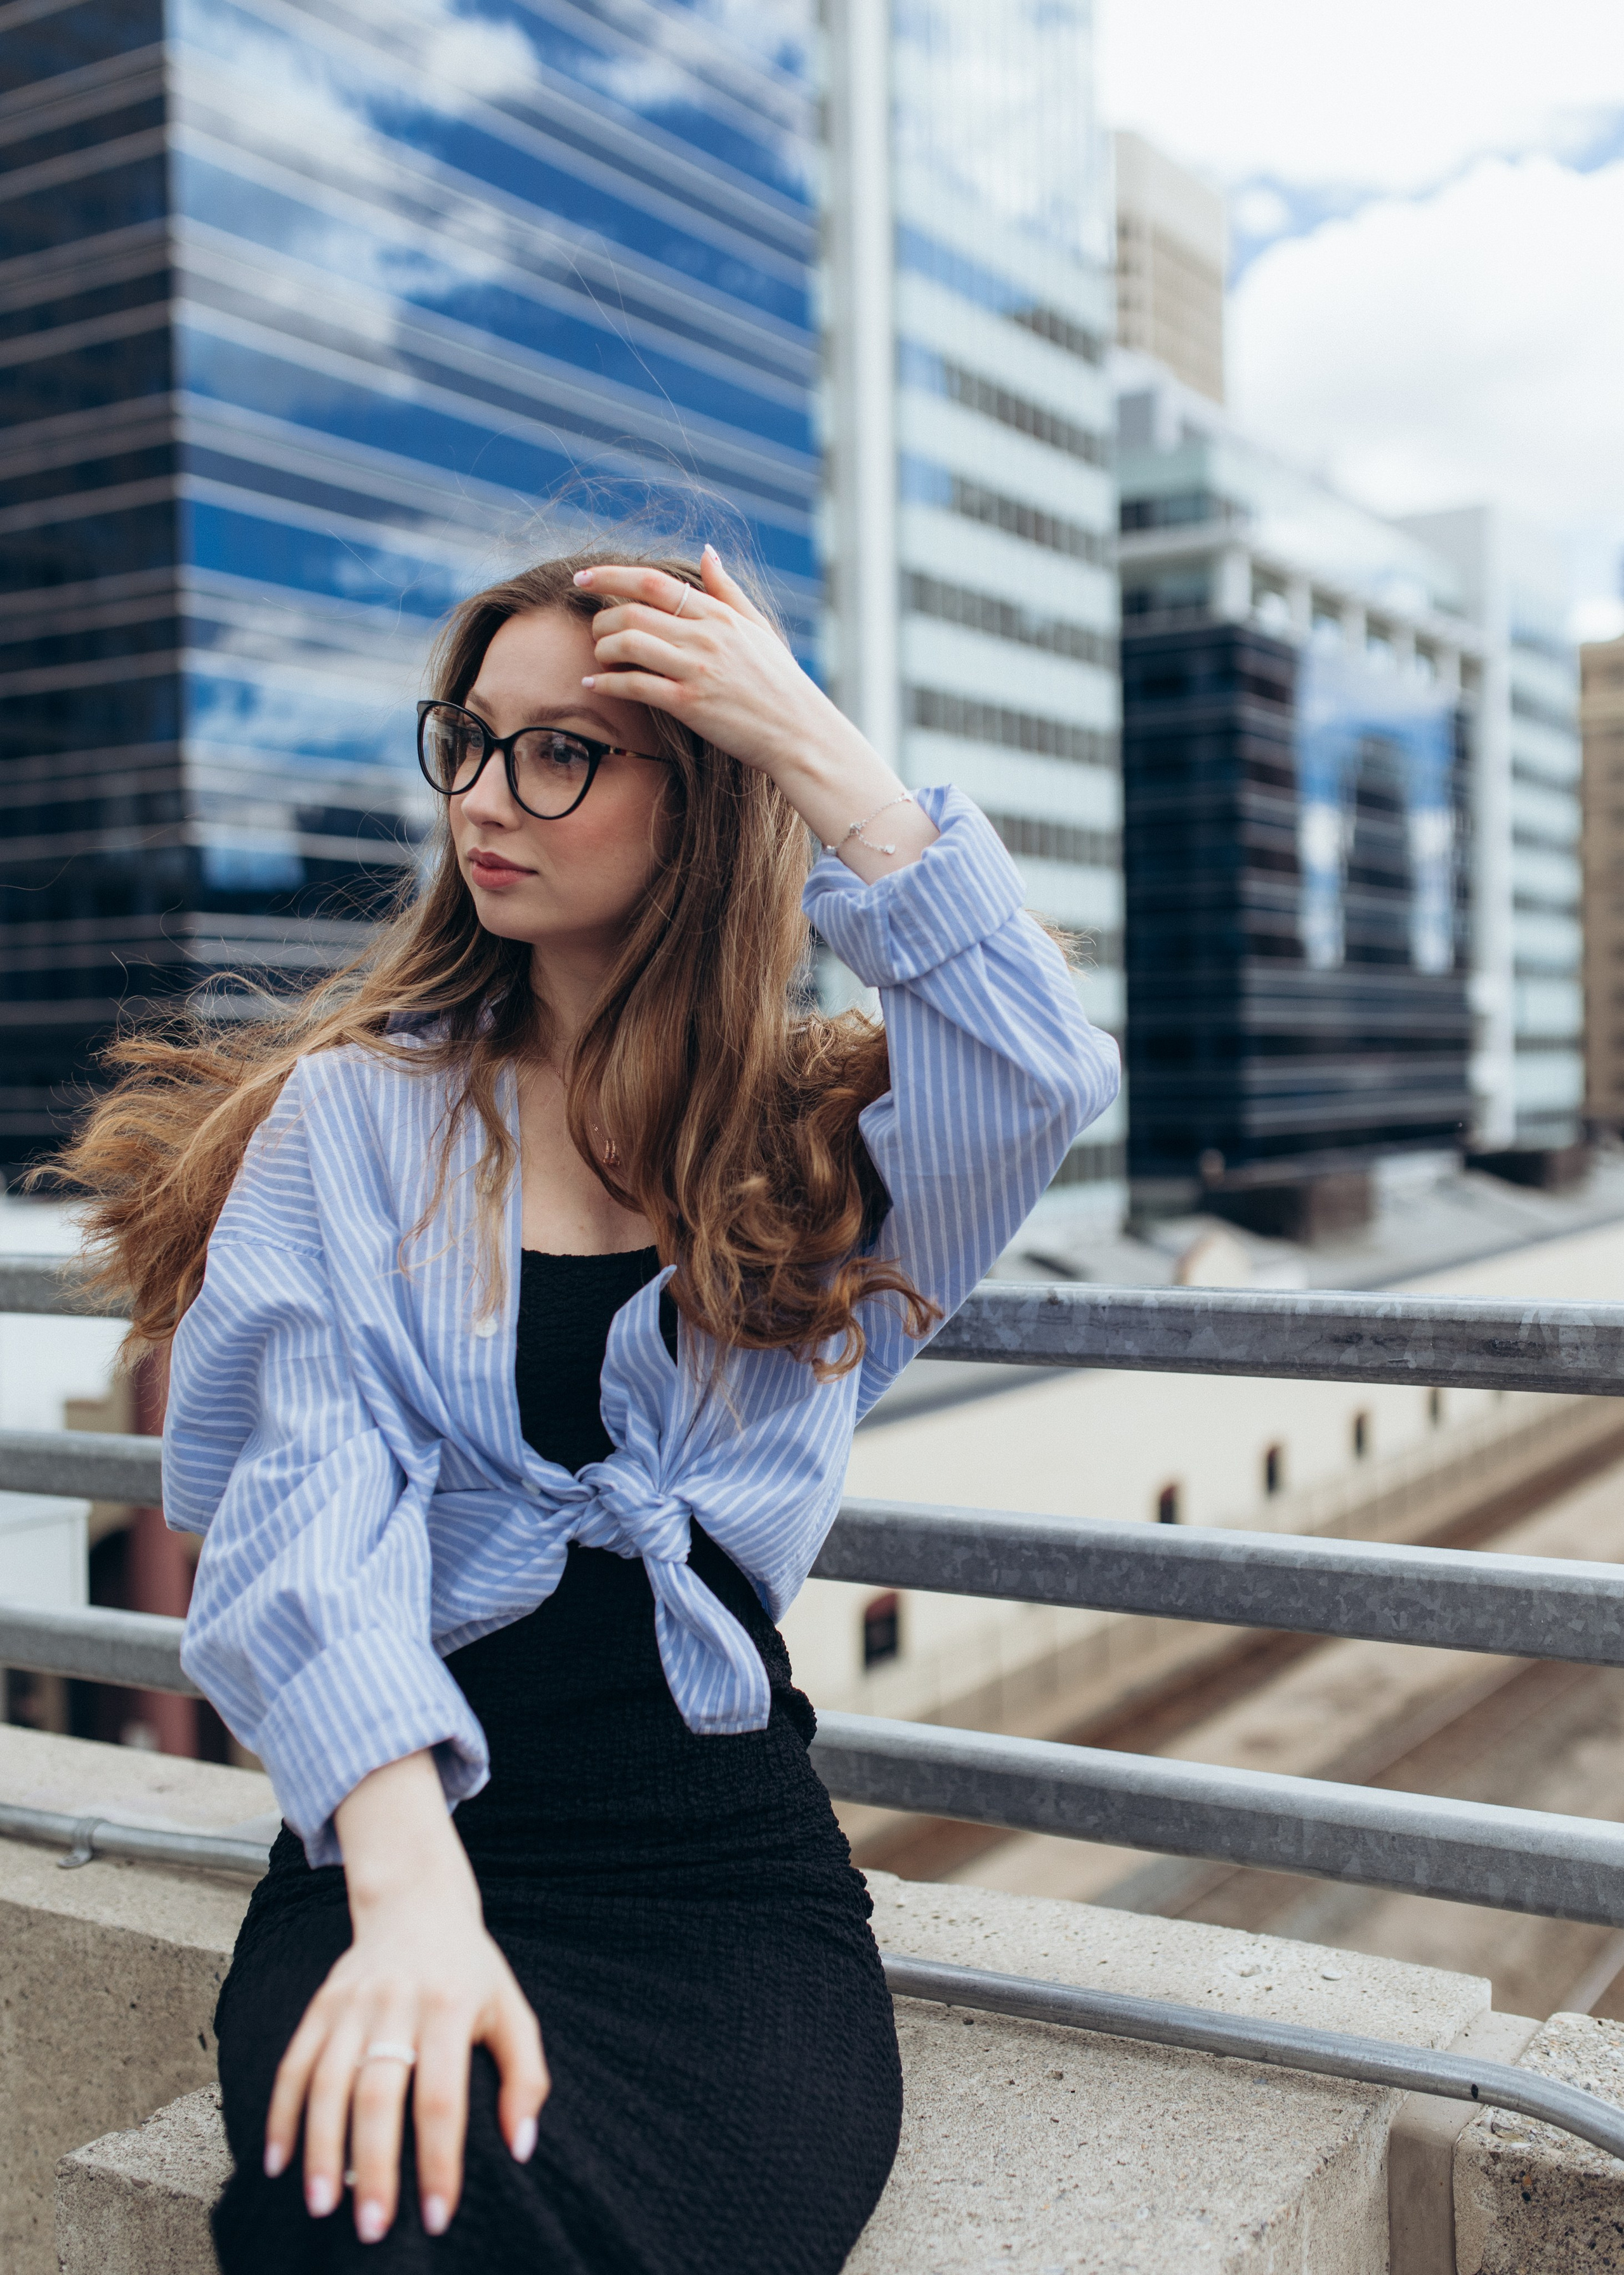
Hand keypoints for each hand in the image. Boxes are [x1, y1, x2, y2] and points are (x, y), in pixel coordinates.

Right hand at [264, 1755, 547, 2243]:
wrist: (418, 1903)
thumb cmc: (472, 1971)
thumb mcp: (513, 2011)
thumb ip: (526, 2077)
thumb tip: (521, 2147)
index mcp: (450, 2007)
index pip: (441, 2097)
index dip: (439, 2160)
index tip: (438, 2216)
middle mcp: (396, 2003)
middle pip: (378, 2095)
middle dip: (373, 2166)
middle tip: (372, 2227)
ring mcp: (352, 2002)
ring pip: (328, 2082)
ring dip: (321, 2149)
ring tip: (322, 2205)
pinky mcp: (321, 2004)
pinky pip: (293, 2064)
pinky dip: (281, 2113)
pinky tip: (277, 2161)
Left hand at [579, 548, 854, 782]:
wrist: (799, 733)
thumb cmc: (780, 683)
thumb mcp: (759, 628)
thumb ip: (728, 590)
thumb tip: (706, 552)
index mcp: (718, 614)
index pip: (653, 582)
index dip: (610, 575)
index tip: (582, 577)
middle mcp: (705, 636)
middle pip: (632, 611)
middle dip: (601, 618)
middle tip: (593, 629)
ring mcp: (696, 669)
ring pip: (628, 644)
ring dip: (602, 648)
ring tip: (598, 656)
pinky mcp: (689, 704)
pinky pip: (634, 685)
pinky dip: (607, 682)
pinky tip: (594, 684)